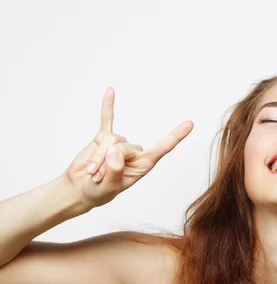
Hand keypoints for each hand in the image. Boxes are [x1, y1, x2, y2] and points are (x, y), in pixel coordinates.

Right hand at [63, 87, 193, 208]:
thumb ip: (114, 170)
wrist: (80, 189)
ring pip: (111, 140)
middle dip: (107, 162)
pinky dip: (108, 106)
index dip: (176, 136)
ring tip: (92, 172)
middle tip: (97, 178)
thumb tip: (115, 149)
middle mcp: (134, 152)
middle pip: (125, 146)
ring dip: (97, 157)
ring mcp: (119, 143)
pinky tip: (111, 91)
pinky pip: (106, 119)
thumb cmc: (98, 192)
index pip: (163, 148)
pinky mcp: (103, 137)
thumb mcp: (108, 188)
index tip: (190, 123)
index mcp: (143, 164)